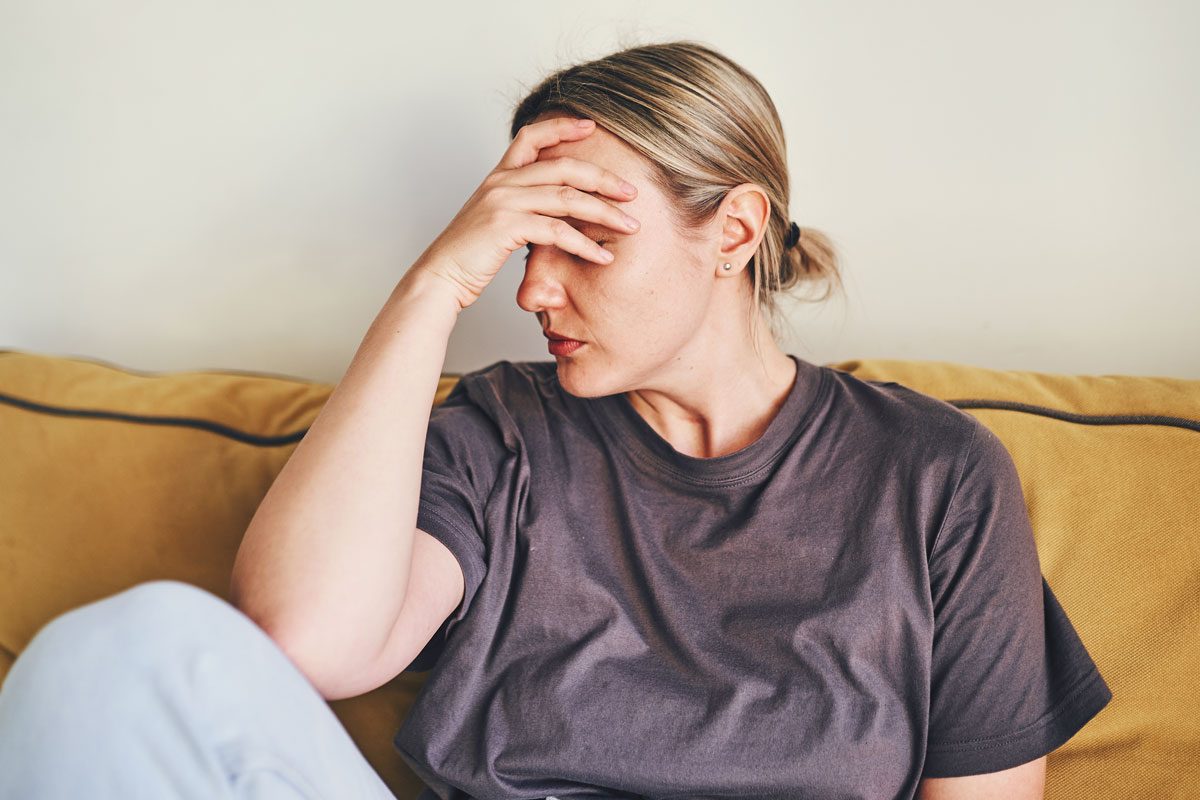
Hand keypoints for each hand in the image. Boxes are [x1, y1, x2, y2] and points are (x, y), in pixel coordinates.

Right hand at [412, 116, 641, 311]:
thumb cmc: (470, 254)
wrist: (440, 276)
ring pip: (567, 197)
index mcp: (499, 176)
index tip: (593, 126)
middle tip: (632, 192)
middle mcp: (501, 182)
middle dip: (604, 178)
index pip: (532, 136)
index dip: (563, 127)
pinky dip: (585, 244)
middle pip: (564, 166)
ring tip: (630, 226)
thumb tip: (555, 208)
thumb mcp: (496, 220)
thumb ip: (522, 206)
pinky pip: (557, 230)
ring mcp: (503, 201)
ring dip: (604, 212)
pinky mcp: (506, 226)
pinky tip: (603, 256)